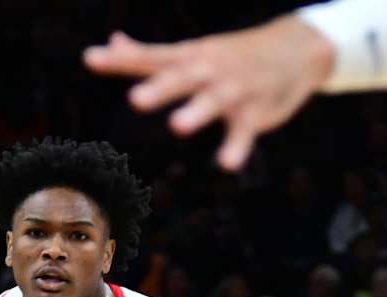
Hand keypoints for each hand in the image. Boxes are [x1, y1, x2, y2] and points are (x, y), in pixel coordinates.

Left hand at [83, 17, 335, 170]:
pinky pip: (244, 130)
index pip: (150, 57)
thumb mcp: (191, 50)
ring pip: (214, 100)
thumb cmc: (232, 54)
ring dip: (197, 111)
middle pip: (181, 77)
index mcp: (189, 57)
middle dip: (159, 87)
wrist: (297, 48)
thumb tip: (111, 42)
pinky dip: (237, 146)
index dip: (120, 59)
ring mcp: (234, 89)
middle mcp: (209, 70)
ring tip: (178, 125)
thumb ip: (147, 54)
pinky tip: (226, 164)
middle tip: (135, 99)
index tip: (90, 58)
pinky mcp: (256, 111)